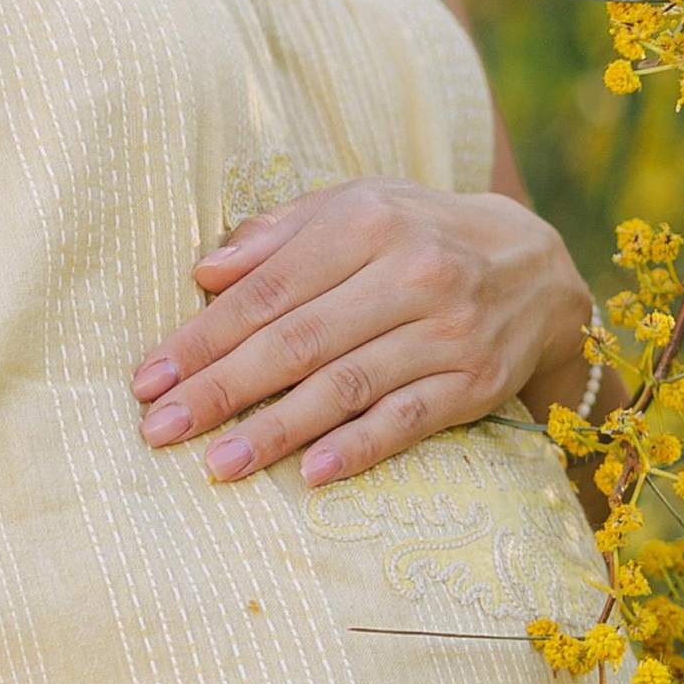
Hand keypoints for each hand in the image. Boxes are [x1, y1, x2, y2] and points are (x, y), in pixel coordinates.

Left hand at [132, 175, 592, 489]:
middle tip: (160, 428)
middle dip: (222, 388)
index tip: (148, 377)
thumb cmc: (417, 235)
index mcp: (368, 222)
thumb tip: (205, 271)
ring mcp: (446, 331)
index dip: (204, 336)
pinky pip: (408, 420)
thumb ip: (279, 234)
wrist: (535, 271)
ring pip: (347, 386)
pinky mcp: (474, 382)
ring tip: (218, 465)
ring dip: (276, 430)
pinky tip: (309, 476)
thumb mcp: (356, 208)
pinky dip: (359, 448)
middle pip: (299, 340)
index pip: (269, 289)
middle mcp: (411, 273)